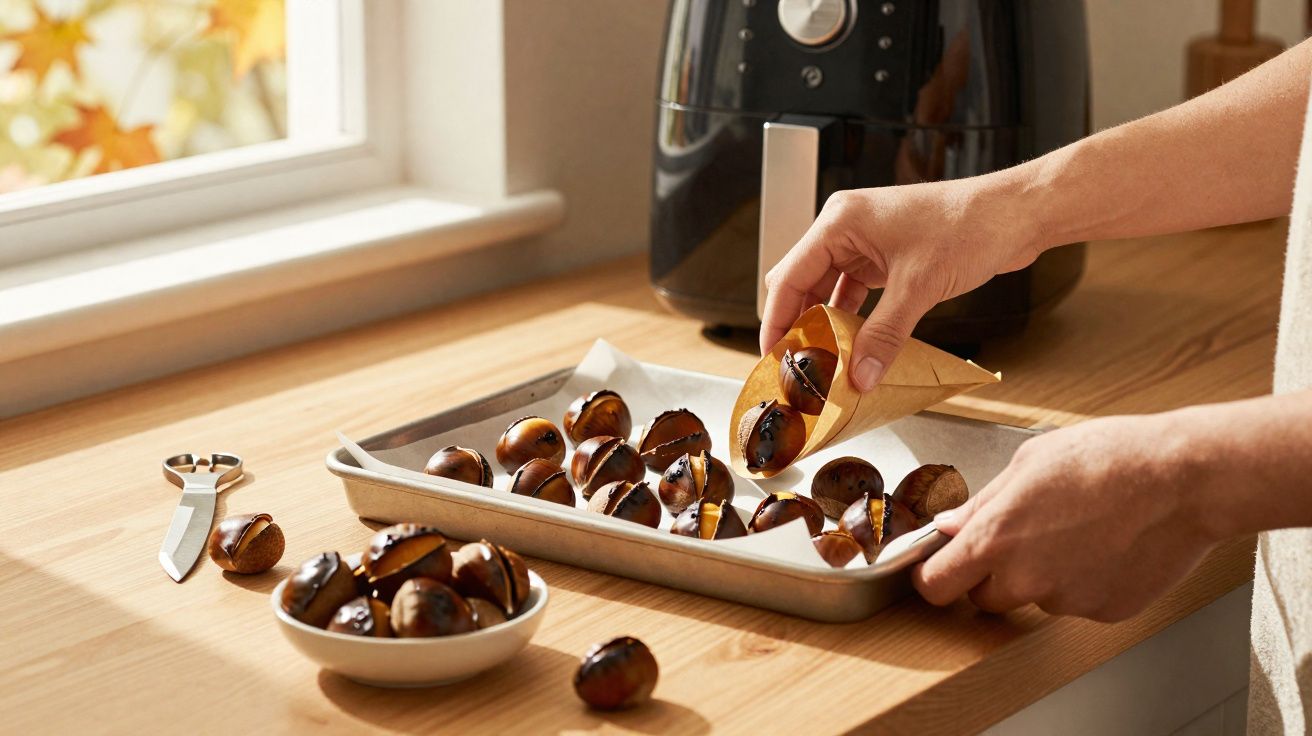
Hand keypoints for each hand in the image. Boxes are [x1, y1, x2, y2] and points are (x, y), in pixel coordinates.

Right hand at [759, 175, 1043, 389]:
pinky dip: (851, 319)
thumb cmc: (969, 225)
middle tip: (796, 365)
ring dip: (825, 325)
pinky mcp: (887, 256)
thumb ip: (884, 335)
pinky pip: (855, 292)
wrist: (1015, 214)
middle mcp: (846, 228)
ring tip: (822, 362)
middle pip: (803, 283)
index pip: (788, 276)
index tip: (772, 356)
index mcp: (840, 221)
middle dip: (798, 325)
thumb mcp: (919, 287)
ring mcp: (866, 241)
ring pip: (828, 290)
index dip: (776, 320)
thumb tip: (861, 376)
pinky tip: (853, 346)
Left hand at [911, 414, 1219, 621]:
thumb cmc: (1108, 457)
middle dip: (991, 575)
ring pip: (1036, 597)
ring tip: (1079, 529)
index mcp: (995, 537)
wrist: (1183, 478)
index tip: (936, 569)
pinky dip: (1085, 581)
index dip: (932, 578)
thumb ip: (982, 503)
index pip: (936, 586)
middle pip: (983, 598)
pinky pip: (1079, 601)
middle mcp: (1026, 578)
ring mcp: (1067, 600)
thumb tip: (947, 526)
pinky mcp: (1105, 611)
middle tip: (1022, 537)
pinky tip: (1107, 544)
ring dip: (1044, 575)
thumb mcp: (1028, 463)